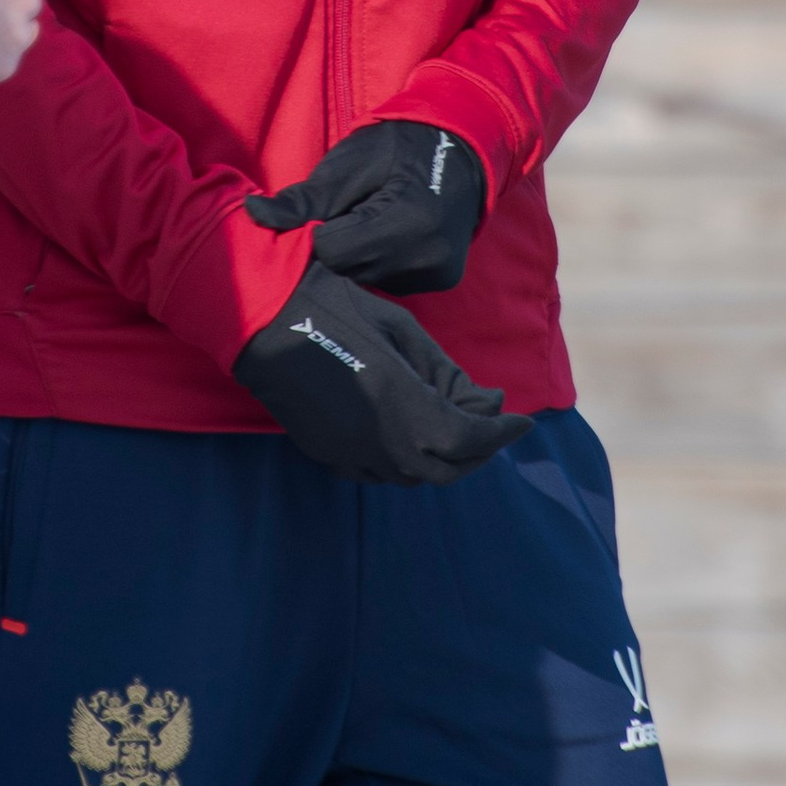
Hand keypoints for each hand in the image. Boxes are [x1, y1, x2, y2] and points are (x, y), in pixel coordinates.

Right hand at [233, 261, 532, 485]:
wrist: (264, 317)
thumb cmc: (337, 309)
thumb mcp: (402, 330)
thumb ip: (448, 373)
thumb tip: (489, 401)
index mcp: (407, 408)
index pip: (472, 438)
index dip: (503, 432)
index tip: (521, 419)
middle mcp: (384, 443)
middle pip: (449, 468)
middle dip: (478, 449)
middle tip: (491, 424)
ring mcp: (353, 454)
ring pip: (415, 475)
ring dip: (443, 457)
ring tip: (453, 425)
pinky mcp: (329, 454)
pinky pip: (380, 472)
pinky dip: (406, 460)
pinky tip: (407, 432)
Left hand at [245, 120, 485, 294]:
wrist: (453, 148)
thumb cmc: (393, 149)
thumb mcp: (344, 166)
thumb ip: (300, 200)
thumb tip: (251, 213)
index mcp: (408, 221)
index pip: (332, 250)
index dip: (318, 230)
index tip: (327, 208)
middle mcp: (429, 256)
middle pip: (348, 270)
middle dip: (335, 245)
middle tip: (347, 211)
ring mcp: (438, 273)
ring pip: (366, 280)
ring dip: (355, 257)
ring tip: (368, 219)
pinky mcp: (441, 279)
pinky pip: (388, 282)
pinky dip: (376, 263)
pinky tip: (384, 236)